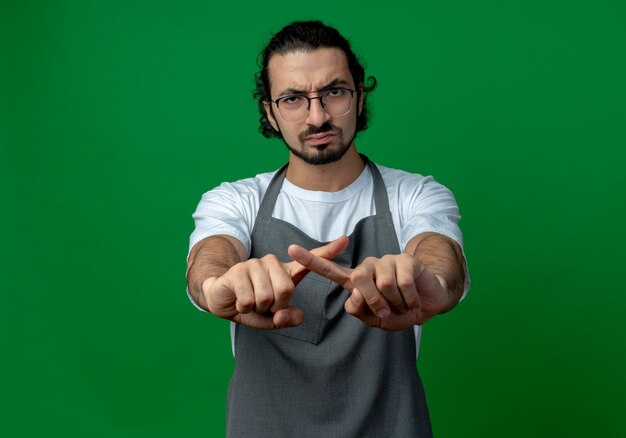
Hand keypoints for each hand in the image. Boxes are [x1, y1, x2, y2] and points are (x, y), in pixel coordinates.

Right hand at [203, 236, 349, 329]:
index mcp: (285, 273)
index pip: (310, 260)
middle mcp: (272, 263)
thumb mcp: (270, 318)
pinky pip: (249, 300)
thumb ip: (285, 319)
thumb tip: (298, 317)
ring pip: (267, 297)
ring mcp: (255, 264)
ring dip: (257, 308)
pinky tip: (240, 301)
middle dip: (274, 307)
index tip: (346, 240)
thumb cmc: (249, 304)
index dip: (328, 251)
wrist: (219, 297)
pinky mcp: (239, 270)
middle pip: (286, 290)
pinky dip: (245, 308)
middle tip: (263, 306)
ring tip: (250, 302)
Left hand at [287, 246, 450, 329]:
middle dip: (374, 302)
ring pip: (382, 284)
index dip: (309, 261)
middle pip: (357, 280)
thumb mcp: (376, 319)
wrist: (429, 303)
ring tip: (403, 303)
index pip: (329, 270)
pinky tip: (414, 298)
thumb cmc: (399, 310)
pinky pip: (402, 283)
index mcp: (356, 280)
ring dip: (396, 303)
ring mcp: (386, 260)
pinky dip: (409, 299)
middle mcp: (368, 267)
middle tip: (389, 311)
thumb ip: (360, 311)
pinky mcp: (405, 259)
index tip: (291, 250)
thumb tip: (352, 296)